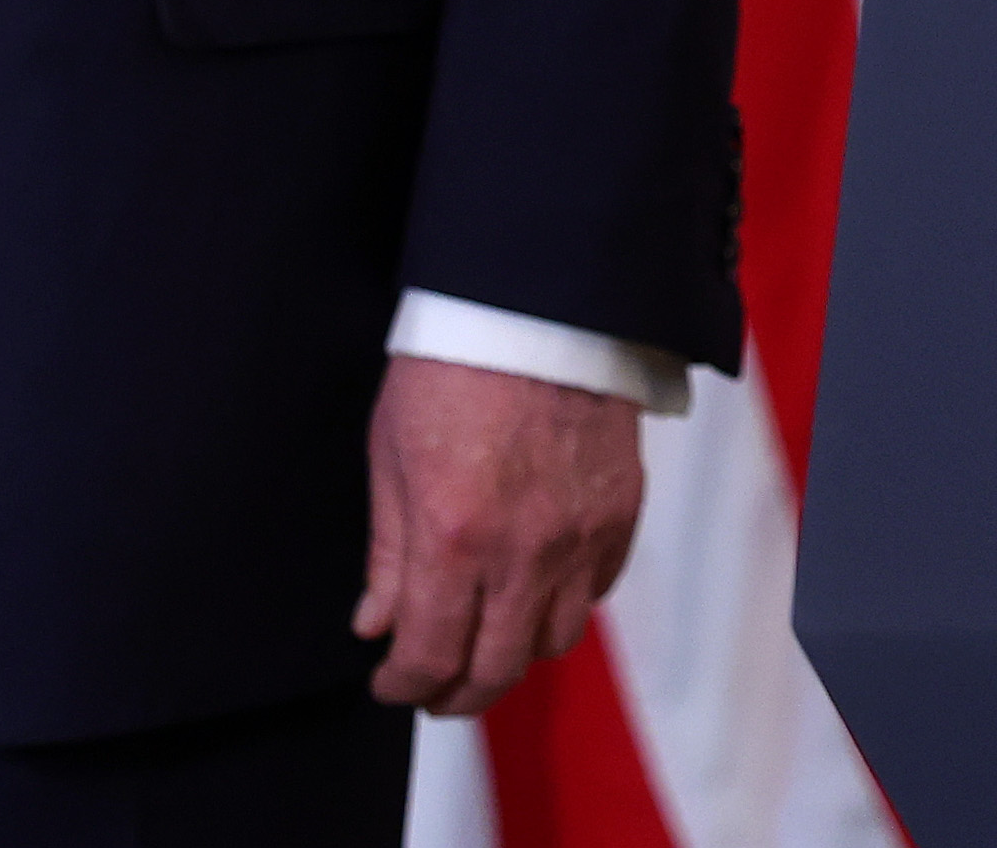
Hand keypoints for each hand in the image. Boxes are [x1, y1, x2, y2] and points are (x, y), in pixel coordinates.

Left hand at [358, 360, 645, 715]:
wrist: (537, 303)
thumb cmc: (454, 364)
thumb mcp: (391, 455)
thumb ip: (388, 552)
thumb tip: (376, 623)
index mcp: (453, 538)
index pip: (430, 657)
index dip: (404, 687)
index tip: (390, 683)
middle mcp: (523, 551)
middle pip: (495, 670)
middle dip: (455, 694)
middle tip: (433, 688)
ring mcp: (580, 535)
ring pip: (552, 642)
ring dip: (513, 654)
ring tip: (485, 639)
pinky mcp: (620, 512)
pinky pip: (596, 591)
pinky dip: (563, 605)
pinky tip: (534, 587)